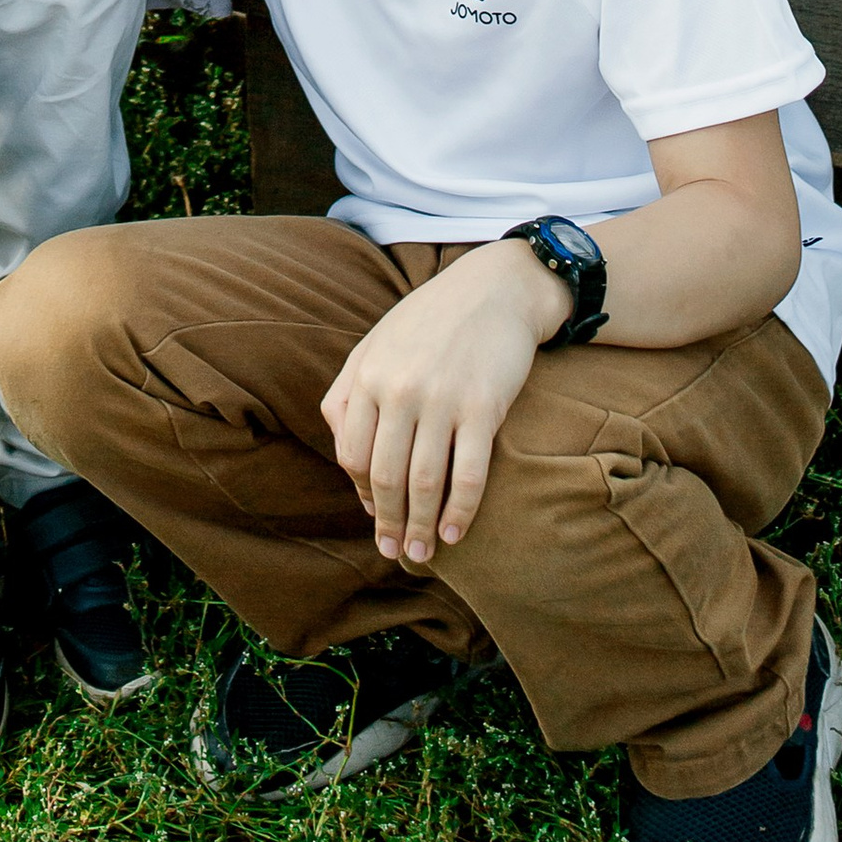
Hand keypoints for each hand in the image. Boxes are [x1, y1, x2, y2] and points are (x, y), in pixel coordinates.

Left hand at [320, 239, 556, 566]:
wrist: (495, 288)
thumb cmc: (430, 322)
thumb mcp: (376, 345)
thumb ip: (350, 393)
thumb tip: (347, 458)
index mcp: (368, 374)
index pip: (352, 454)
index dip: (361, 494)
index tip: (376, 514)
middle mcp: (399, 388)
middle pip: (385, 476)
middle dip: (389, 522)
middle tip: (395, 551)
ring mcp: (442, 399)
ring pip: (424, 482)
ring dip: (422, 527)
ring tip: (424, 552)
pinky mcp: (483, 407)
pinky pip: (468, 474)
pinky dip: (460, 512)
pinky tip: (455, 532)